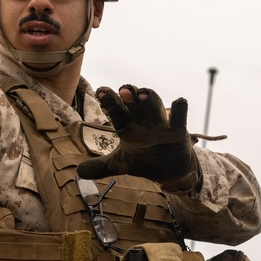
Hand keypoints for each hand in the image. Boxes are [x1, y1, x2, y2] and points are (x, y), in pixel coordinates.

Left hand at [78, 85, 198, 187]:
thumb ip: (101, 166)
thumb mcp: (121, 164)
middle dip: (129, 97)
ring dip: (149, 100)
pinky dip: (180, 110)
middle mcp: (143, 122)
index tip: (100, 92)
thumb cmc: (145, 160)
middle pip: (135, 105)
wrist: (170, 171)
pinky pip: (180, 119)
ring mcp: (161, 126)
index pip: (117, 111)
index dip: (110, 102)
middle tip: (123, 89)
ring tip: (141, 93)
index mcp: (128, 126)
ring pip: (155, 108)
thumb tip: (79, 172)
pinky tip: (180, 101)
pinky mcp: (177, 133)